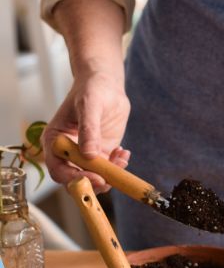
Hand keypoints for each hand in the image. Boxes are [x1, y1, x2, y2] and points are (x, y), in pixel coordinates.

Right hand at [42, 69, 130, 191]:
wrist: (105, 85)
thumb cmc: (91, 90)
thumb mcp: (89, 106)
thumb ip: (88, 130)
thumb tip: (88, 155)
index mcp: (55, 141)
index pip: (58, 169)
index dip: (74, 178)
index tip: (94, 178)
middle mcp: (68, 152)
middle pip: (76, 179)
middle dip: (94, 182)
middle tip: (111, 178)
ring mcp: (86, 155)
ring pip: (95, 177)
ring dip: (110, 175)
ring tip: (121, 158)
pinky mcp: (102, 153)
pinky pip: (109, 169)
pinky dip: (118, 166)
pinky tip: (124, 153)